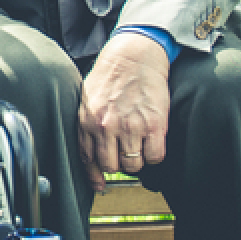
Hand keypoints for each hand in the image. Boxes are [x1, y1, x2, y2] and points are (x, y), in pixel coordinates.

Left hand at [77, 31, 171, 191]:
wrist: (134, 56)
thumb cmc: (110, 78)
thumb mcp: (87, 101)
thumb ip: (86, 129)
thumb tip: (91, 162)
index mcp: (88, 121)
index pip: (89, 161)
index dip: (96, 175)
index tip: (100, 183)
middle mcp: (107, 127)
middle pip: (112, 167)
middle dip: (118, 164)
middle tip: (124, 153)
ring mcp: (131, 126)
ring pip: (134, 165)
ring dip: (137, 160)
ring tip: (138, 145)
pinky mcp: (154, 125)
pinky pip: (155, 157)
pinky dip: (154, 155)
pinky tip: (151, 142)